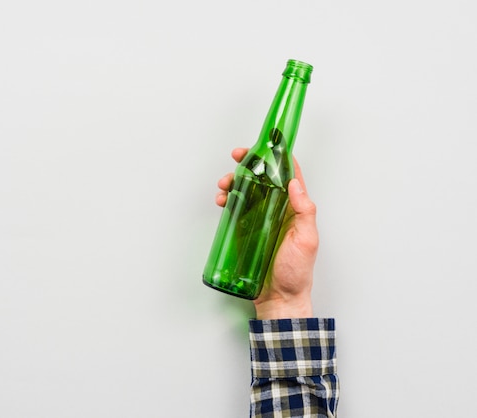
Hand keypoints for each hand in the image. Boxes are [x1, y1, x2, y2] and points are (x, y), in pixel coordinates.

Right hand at [216, 148, 318, 319]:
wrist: (279, 299)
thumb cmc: (296, 272)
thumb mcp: (307, 240)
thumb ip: (304, 211)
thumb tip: (294, 183)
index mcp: (295, 209)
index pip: (288, 176)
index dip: (277, 158)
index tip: (266, 145)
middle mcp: (278, 211)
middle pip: (262, 180)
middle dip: (248, 165)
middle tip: (237, 158)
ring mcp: (261, 221)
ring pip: (246, 192)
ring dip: (234, 182)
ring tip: (225, 184)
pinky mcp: (247, 232)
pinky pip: (236, 210)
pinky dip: (227, 201)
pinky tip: (222, 201)